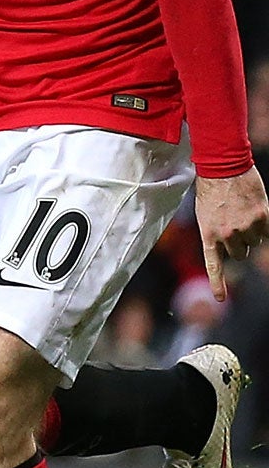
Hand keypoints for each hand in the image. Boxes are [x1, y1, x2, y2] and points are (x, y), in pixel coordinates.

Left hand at [196, 165, 268, 299]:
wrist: (223, 167)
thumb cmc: (211, 190)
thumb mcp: (205, 215)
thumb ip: (217, 233)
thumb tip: (233, 248)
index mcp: (208, 234)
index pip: (214, 265)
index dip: (217, 283)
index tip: (220, 300)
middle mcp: (227, 235)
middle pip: (240, 253)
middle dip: (239, 243)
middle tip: (234, 224)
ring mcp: (246, 228)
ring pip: (255, 242)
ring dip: (252, 232)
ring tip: (242, 213)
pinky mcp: (262, 218)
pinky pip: (267, 232)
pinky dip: (264, 225)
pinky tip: (255, 212)